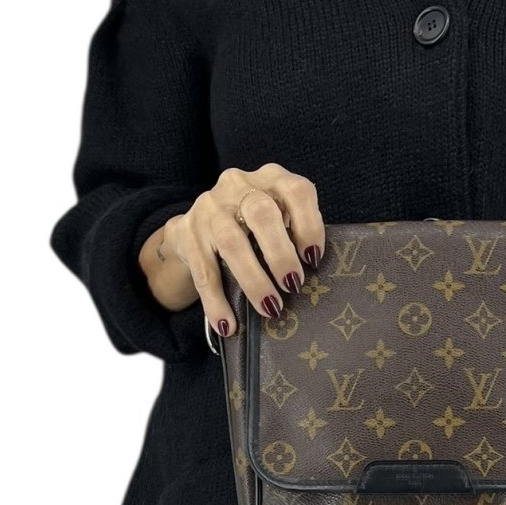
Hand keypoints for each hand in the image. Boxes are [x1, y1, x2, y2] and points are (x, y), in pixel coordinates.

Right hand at [139, 164, 325, 334]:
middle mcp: (238, 186)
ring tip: (271, 308)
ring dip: (254, 280)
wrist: (198, 226)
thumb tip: (318, 278)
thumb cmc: (255, 229)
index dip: (309, 224)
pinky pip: (204, 272)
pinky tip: (228, 325)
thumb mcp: (278, 219)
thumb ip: (297, 235)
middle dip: (280, 253)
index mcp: (271, 179)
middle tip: (293, 286)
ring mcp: (209, 208)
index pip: (296, 191)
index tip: (315, 259)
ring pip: (231, 242)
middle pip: (261, 213)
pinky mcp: (187, 232)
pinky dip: (216, 302)